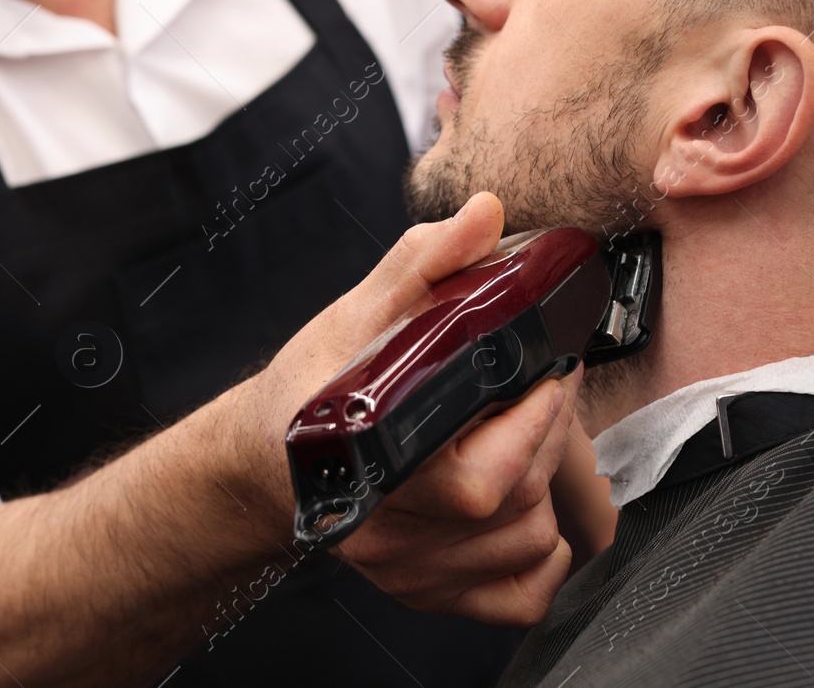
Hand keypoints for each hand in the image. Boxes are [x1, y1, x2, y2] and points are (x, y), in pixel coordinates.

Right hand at [233, 191, 577, 624]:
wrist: (263, 458)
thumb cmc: (308, 390)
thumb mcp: (357, 313)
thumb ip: (425, 264)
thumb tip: (485, 216)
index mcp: (370, 461)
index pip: (484, 479)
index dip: (536, 420)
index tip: (549, 366)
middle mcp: (386, 529)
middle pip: (516, 504)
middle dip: (550, 433)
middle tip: (546, 386)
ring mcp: (407, 569)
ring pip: (528, 547)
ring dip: (549, 488)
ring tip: (528, 437)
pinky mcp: (426, 591)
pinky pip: (519, 597)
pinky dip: (543, 555)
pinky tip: (524, 507)